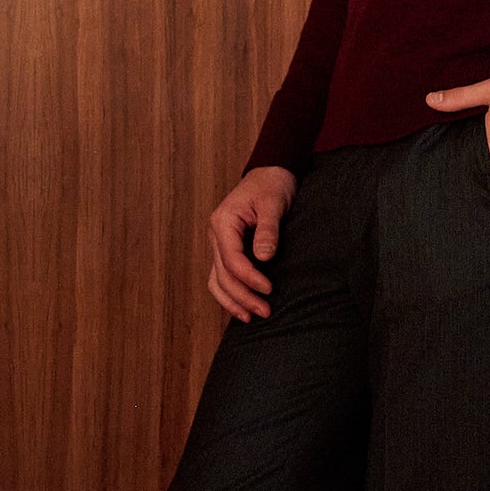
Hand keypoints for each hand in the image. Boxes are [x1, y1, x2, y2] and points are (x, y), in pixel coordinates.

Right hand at [208, 165, 297, 320]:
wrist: (270, 173)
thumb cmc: (272, 185)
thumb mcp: (273, 203)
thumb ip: (268, 230)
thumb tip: (264, 257)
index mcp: (223, 221)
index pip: (231, 258)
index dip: (249, 278)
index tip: (269, 289)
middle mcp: (216, 234)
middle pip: (223, 274)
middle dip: (243, 296)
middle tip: (266, 310)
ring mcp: (219, 243)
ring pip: (217, 280)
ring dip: (234, 300)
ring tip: (253, 316)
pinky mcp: (228, 249)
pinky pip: (222, 276)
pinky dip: (230, 294)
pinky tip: (244, 307)